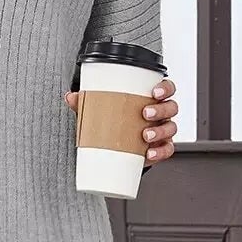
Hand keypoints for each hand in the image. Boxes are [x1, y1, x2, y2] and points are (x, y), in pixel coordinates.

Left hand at [63, 76, 178, 162]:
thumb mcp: (102, 110)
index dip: (165, 88)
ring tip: (145, 136)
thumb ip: (87, 102)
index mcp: (152, 99)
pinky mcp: (160, 149)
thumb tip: (70, 97)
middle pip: (171, 107)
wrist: (116, 146)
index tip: (155, 91)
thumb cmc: (115, 121)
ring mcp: (163, 131)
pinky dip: (161, 151)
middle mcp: (162, 114)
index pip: (167, 88)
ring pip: (171, 128)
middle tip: (145, 114)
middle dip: (161, 109)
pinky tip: (149, 153)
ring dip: (161, 131)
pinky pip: (167, 150)